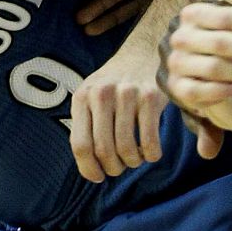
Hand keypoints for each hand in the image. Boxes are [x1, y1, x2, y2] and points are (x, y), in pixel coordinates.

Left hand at [69, 50, 165, 182]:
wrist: (143, 53)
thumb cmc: (114, 85)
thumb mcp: (91, 97)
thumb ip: (86, 126)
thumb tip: (90, 170)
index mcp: (82, 97)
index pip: (80, 145)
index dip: (89, 169)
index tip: (99, 177)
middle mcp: (102, 94)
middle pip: (103, 150)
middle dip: (113, 168)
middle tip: (120, 167)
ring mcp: (127, 95)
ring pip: (126, 148)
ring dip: (132, 162)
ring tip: (135, 158)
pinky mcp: (151, 97)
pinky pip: (150, 141)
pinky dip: (151, 155)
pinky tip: (151, 151)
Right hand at [159, 0, 231, 158]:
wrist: (195, 67)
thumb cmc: (218, 38)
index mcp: (192, 14)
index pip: (225, 18)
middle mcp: (181, 37)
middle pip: (221, 42)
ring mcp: (177, 62)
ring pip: (214, 68)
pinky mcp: (177, 86)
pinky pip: (200, 91)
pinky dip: (221, 90)